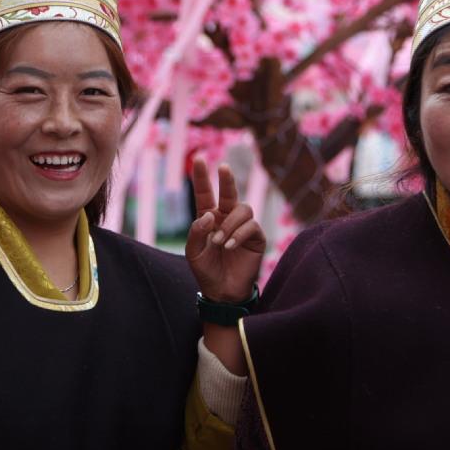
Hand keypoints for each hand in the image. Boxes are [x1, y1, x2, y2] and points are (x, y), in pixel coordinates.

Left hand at [185, 157, 264, 302]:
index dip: (202, 177)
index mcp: (209, 218)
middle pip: (229, 192)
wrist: (222, 291)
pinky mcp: (256, 237)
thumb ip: (197, 232)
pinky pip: (251, 226)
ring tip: (220, 242)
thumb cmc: (206, 270)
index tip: (198, 158)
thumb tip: (210, 214)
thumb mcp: (193, 252)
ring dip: (229, 224)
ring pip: (242, 209)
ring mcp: (243, 227)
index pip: (205, 193)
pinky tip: (231, 246)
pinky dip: (239, 234)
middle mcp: (227, 218)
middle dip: (227, 179)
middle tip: (223, 167)